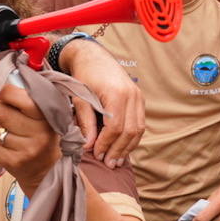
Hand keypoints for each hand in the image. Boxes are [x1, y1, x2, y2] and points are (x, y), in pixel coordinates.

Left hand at [0, 82, 60, 195]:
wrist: (45, 168)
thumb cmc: (40, 133)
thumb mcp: (44, 115)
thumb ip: (29, 97)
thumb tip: (4, 78)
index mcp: (46, 117)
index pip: (20, 98)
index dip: (3, 90)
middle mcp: (38, 134)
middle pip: (1, 112)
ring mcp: (25, 150)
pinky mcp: (11, 161)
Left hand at [59, 40, 143, 164]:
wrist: (93, 56)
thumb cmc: (83, 76)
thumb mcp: (80, 99)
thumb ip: (85, 122)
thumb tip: (89, 146)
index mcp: (116, 94)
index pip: (115, 127)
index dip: (106, 144)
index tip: (96, 154)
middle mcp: (132, 95)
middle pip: (130, 131)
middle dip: (118, 150)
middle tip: (108, 164)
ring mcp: (138, 96)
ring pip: (139, 129)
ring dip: (127, 147)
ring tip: (116, 161)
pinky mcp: (139, 98)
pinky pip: (140, 123)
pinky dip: (132, 137)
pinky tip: (122, 148)